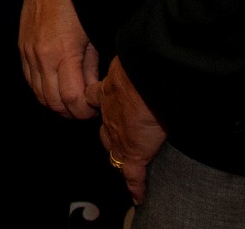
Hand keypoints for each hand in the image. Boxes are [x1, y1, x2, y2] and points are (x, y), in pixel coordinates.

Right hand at [19, 0, 101, 119]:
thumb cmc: (77, 3)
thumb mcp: (91, 36)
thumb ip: (90, 67)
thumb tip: (90, 90)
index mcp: (63, 53)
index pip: (71, 99)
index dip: (84, 111)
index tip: (94, 107)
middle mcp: (41, 57)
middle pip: (52, 103)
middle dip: (70, 111)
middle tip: (84, 107)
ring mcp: (28, 53)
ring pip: (38, 94)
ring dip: (55, 102)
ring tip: (71, 98)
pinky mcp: (21, 48)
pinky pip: (29, 79)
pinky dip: (42, 89)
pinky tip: (55, 84)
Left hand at [98, 58, 167, 204]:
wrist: (146, 80)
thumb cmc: (141, 65)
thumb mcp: (131, 61)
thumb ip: (133, 62)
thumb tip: (142, 48)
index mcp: (109, 90)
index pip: (98, 100)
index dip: (99, 104)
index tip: (99, 105)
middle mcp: (110, 114)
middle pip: (105, 128)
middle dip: (108, 134)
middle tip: (114, 139)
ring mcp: (120, 135)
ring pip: (116, 150)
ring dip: (120, 157)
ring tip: (125, 165)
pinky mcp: (132, 152)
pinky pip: (132, 174)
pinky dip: (135, 186)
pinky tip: (138, 195)